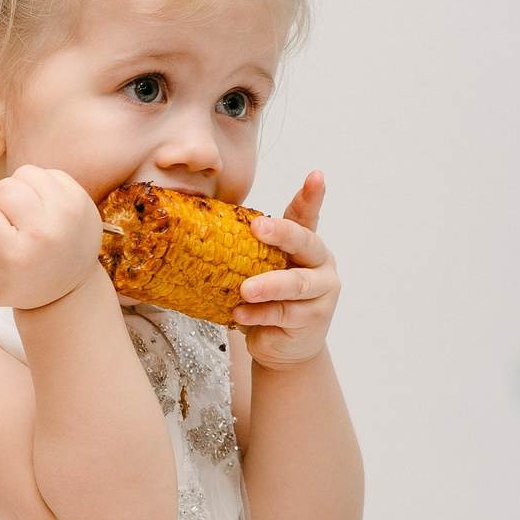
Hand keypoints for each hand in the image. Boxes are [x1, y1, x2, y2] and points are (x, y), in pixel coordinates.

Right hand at [0, 165, 107, 310]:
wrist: (73, 285)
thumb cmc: (21, 284)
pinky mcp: (80, 197)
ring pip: (23, 174)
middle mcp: (44, 231)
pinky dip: (36, 186)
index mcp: (17, 256)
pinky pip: (46, 172)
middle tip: (6, 223)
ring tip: (23, 212)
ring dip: (17, 190)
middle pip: (0, 189)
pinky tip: (40, 207)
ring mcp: (66, 211)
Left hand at [236, 171, 340, 367]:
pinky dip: (258, 315)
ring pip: (297, 284)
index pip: (307, 216)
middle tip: (259, 226)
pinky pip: (283, 314)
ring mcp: (321, 292)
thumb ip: (244, 251)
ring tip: (245, 290)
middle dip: (283, 233)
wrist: (282, 344)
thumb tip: (198, 226)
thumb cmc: (264, 299)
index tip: (316, 175)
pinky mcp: (313, 319)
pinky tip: (239, 316)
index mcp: (304, 245)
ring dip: (269, 285)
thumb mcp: (256, 270)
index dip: (311, 196)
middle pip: (307, 243)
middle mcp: (319, 264)